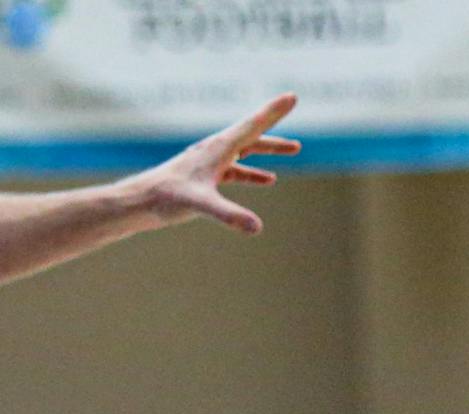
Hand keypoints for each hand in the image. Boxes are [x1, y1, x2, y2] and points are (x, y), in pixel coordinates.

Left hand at [127, 94, 299, 236]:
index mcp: (217, 148)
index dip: (274, 112)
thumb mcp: (200, 205)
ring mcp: (210, 163)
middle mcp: (214, 150)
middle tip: (295, 110)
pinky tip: (268, 179)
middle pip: (252, 134)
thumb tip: (257, 227)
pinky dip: (254, 172)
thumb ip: (230, 214)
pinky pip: (237, 170)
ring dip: (269, 149)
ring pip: (247, 149)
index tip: (292, 96)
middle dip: (276, 126)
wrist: (139, 201)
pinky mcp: (206, 177)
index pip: (252, 126)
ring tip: (294, 148)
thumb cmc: (166, 198)